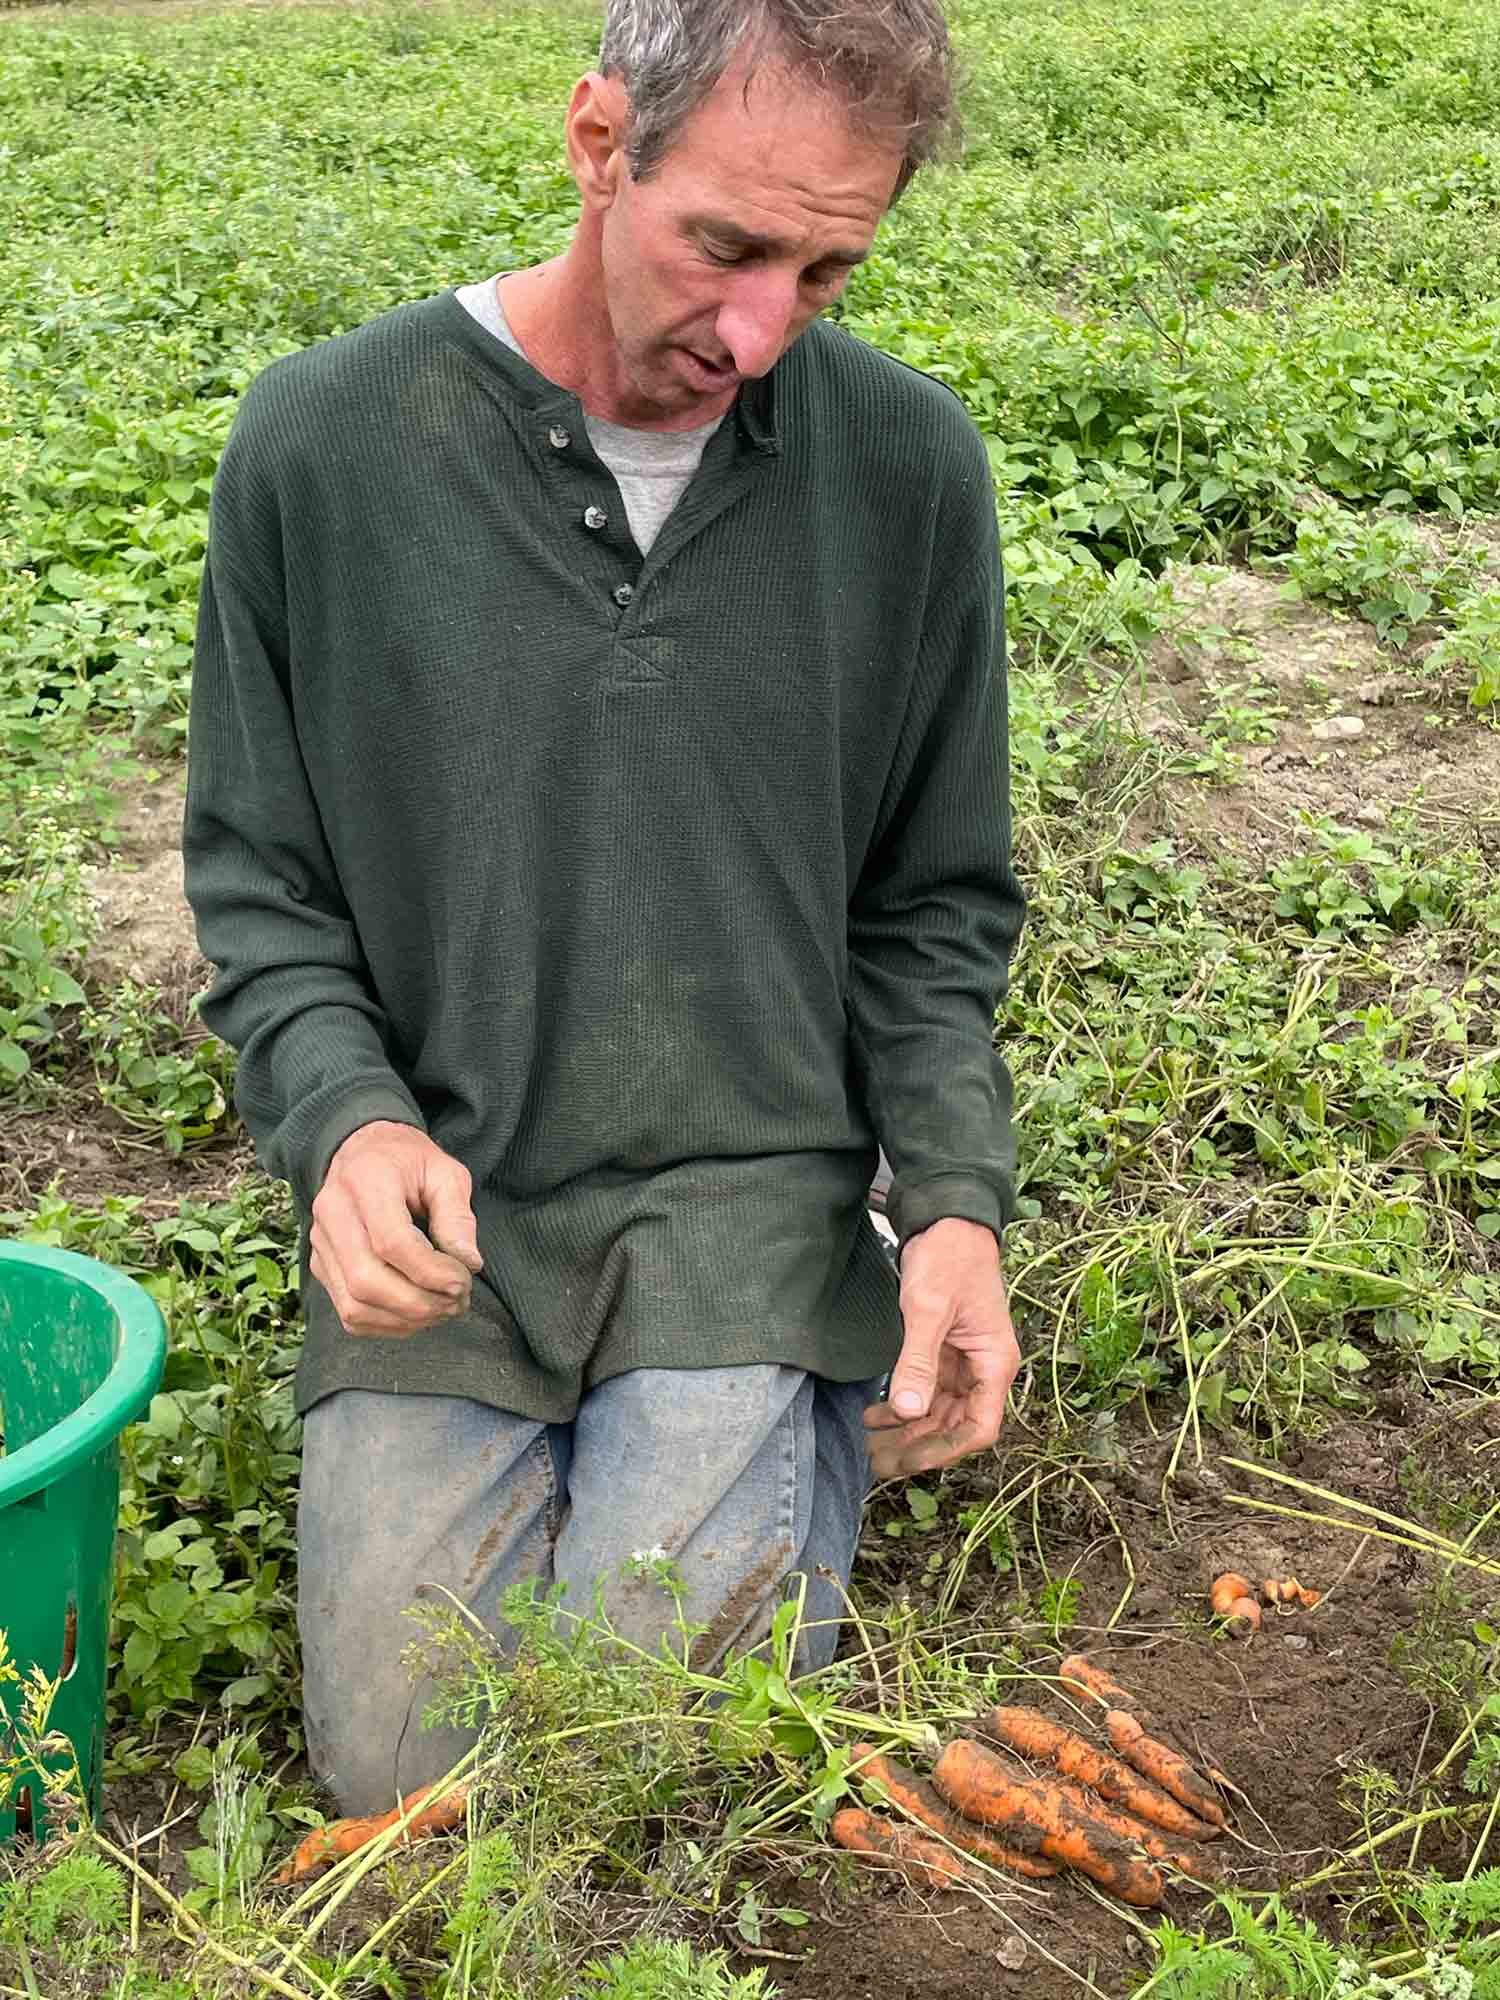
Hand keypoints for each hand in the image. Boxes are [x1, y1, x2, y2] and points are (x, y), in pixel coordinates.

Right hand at [310, 1121, 483, 1336]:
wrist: (364, 1150)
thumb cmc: (409, 1162)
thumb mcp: (445, 1173)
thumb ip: (457, 1216)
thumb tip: (469, 1264)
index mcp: (365, 1181)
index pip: (390, 1243)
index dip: (430, 1272)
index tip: (463, 1279)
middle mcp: (332, 1213)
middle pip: (366, 1281)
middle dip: (419, 1303)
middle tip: (457, 1301)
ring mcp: (320, 1244)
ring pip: (354, 1305)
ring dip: (405, 1319)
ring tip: (443, 1309)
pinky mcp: (321, 1266)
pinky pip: (349, 1312)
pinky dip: (387, 1324)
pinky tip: (417, 1313)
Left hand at [864, 1216, 1018, 1478]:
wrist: (947, 1222)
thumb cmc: (948, 1259)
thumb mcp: (929, 1310)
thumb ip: (918, 1361)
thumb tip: (907, 1410)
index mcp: (994, 1363)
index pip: (979, 1427)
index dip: (945, 1450)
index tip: (908, 1460)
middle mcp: (983, 1369)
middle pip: (954, 1426)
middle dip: (917, 1447)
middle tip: (876, 1462)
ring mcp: (963, 1362)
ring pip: (938, 1413)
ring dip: (906, 1431)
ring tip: (869, 1445)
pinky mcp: (944, 1352)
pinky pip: (926, 1391)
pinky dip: (901, 1405)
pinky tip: (874, 1414)